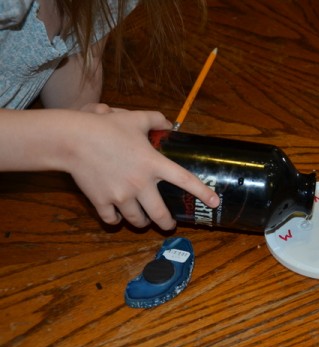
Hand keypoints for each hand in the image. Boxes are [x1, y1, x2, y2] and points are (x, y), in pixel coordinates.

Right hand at [64, 105, 218, 228]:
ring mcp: (121, 195)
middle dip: (166, 223)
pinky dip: (116, 220)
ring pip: (137, 220)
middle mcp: (141, 183)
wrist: (72, 139)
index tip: (214, 203)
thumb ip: (155, 119)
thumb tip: (168, 122)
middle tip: (169, 225)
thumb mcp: (135, 118)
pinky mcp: (102, 201)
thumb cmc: (105, 127)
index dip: (203, 192)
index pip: (185, 180)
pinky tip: (117, 216)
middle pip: (160, 214)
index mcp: (153, 163)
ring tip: (143, 220)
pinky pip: (112, 219)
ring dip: (142, 222)